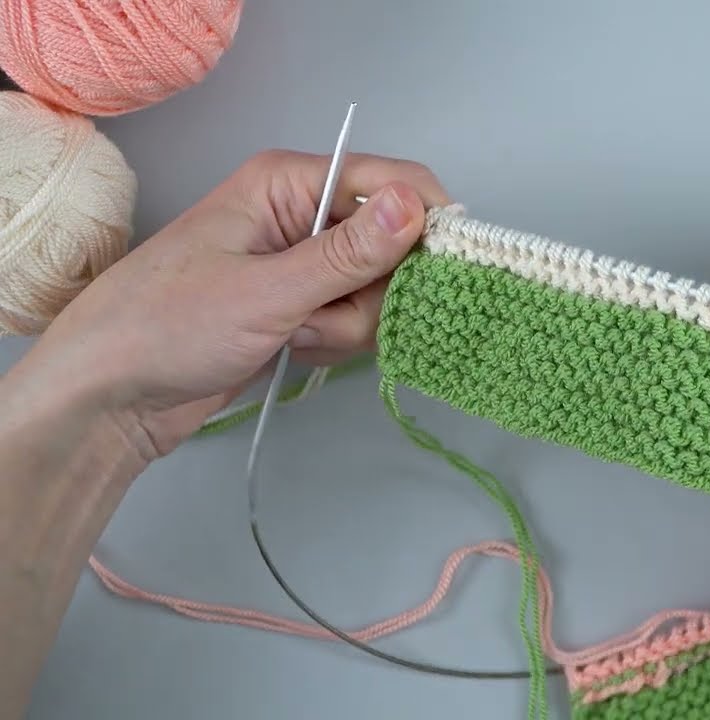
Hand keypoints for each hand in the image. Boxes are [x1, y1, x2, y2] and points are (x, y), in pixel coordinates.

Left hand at [14, 150, 447, 458]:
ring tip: (292, 336)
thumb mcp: (266, 290)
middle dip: (374, 291)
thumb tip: (418, 207)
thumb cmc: (168, 327)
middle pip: (394, 244)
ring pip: (378, 291)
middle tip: (324, 315)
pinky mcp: (303, 306)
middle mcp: (303, 214)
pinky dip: (334, 341)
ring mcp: (303, 263)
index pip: (393, 182)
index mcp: (289, 184)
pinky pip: (355, 320)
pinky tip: (291, 350)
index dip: (428, 223)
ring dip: (348, 325)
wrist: (110, 396)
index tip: (445, 274)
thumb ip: (348, 253)